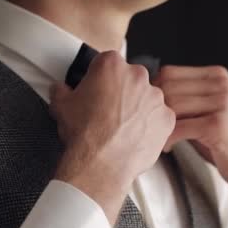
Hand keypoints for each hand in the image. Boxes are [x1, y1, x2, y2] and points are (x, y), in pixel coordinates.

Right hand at [51, 51, 175, 225]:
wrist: (101, 164)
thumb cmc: (84, 134)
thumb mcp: (61, 105)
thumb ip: (62, 90)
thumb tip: (60, 89)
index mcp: (111, 65)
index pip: (107, 63)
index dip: (100, 79)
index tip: (98, 90)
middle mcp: (137, 76)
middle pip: (131, 79)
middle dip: (122, 92)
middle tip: (109, 112)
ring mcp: (155, 97)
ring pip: (148, 98)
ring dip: (138, 108)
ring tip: (122, 128)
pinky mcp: (167, 118)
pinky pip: (160, 118)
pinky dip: (151, 125)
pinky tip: (136, 136)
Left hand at [155, 66, 227, 222]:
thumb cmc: (227, 141)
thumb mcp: (209, 110)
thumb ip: (187, 98)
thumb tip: (148, 94)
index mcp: (217, 75)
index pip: (169, 72)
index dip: (154, 93)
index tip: (150, 112)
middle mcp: (221, 84)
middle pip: (167, 87)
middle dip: (154, 110)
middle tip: (151, 128)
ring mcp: (222, 103)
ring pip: (171, 106)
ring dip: (159, 125)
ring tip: (159, 139)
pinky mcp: (218, 125)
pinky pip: (179, 127)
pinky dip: (167, 139)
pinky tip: (168, 147)